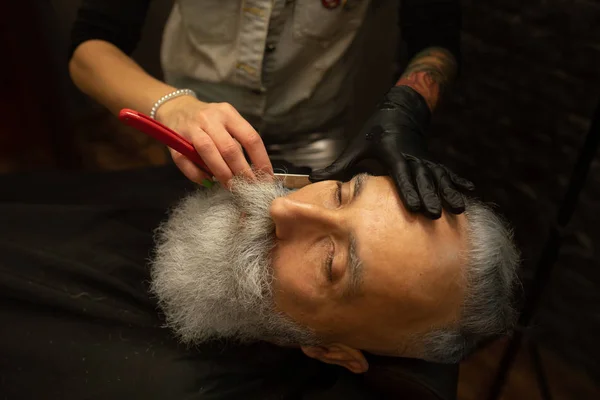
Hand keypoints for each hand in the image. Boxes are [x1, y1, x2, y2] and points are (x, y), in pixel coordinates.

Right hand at [155, 96, 272, 185]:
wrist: (175, 108)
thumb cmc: (208, 121)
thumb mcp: (226, 123)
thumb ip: (238, 142)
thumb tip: (255, 172)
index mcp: (228, 114)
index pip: (250, 138)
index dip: (261, 160)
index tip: (266, 177)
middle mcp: (210, 118)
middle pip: (230, 148)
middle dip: (242, 172)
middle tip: (249, 187)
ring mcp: (191, 128)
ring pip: (209, 153)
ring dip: (222, 173)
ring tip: (231, 187)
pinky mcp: (174, 141)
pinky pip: (187, 162)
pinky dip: (199, 175)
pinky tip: (208, 181)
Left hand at [309, 86, 473, 218]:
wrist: (400, 110)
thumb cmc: (374, 131)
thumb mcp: (356, 146)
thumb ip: (338, 166)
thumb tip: (312, 178)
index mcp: (392, 153)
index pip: (401, 175)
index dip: (408, 190)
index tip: (415, 208)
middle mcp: (412, 157)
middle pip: (422, 179)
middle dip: (430, 197)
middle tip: (436, 215)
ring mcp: (424, 159)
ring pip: (438, 177)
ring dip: (449, 192)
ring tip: (459, 209)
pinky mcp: (431, 161)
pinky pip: (446, 171)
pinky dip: (458, 181)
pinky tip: (470, 191)